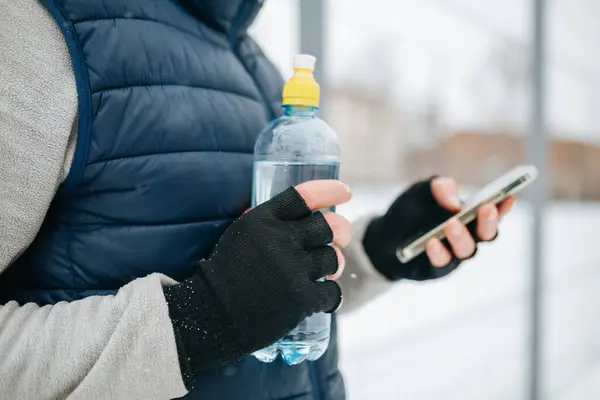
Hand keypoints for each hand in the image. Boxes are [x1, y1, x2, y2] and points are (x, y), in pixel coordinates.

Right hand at [164, 180, 352, 373]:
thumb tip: (301, 216)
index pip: (303, 196)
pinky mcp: (302, 298)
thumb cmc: (226, 275)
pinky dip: (330, 295)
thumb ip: (267, 224)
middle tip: (341, 236)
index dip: (328, 190)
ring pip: (333, 258)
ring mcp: (293, 269)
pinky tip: (322, 297)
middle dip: (340, 230)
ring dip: (331, 265)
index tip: (345, 192)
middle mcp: (280, 240)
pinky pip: (333, 291)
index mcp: (262, 220)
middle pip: (328, 226)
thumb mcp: (239, 236)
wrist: (212, 315)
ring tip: (323, 272)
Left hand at [362, 177, 514, 280]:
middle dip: (489, 222)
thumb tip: (454, 200)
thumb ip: (437, 187)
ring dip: (461, 237)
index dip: (503, 206)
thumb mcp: (419, 192)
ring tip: (451, 223)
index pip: (492, 213)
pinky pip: (441, 264)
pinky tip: (432, 242)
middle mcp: (467, 238)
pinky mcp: (435, 270)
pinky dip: (438, 253)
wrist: (384, 236)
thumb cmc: (409, 212)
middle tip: (486, 208)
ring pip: (467, 251)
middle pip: (487, 235)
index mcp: (469, 217)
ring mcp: (453, 256)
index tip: (509, 195)